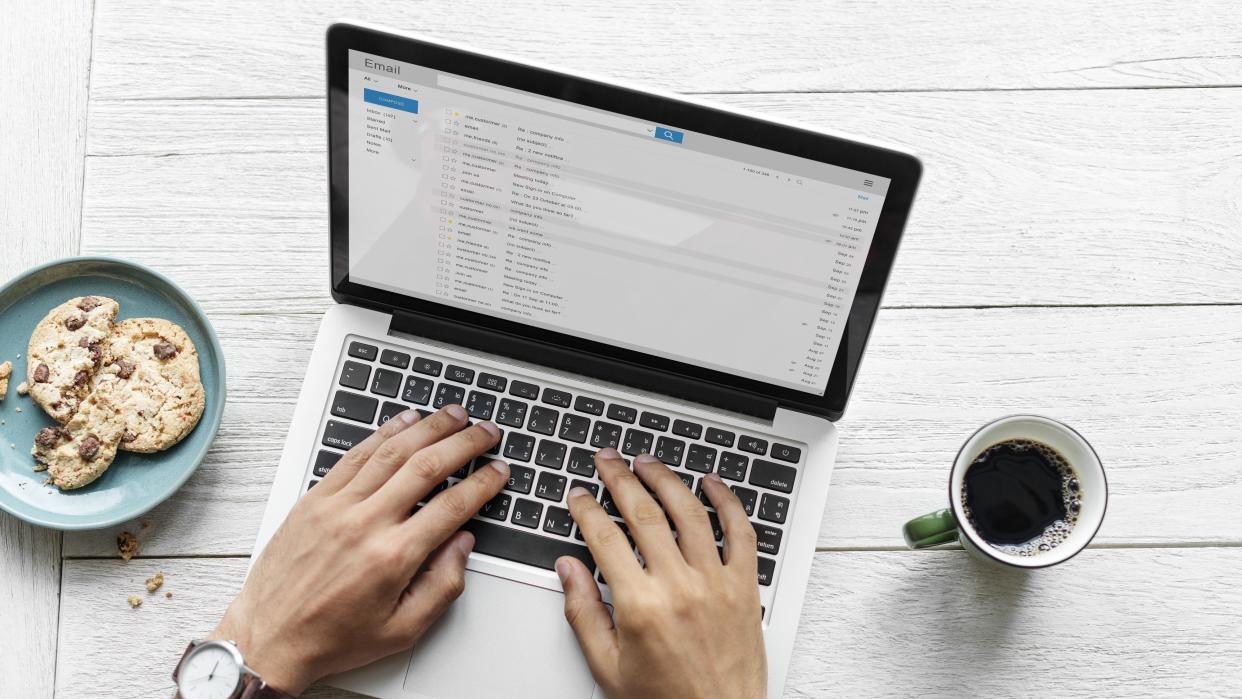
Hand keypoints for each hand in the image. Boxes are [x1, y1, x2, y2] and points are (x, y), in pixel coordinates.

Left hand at [208, 405, 507, 694]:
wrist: (267, 638)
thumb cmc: (331, 637)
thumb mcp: (401, 630)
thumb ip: (442, 587)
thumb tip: (462, 545)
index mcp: (392, 558)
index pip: (451, 506)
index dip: (482, 484)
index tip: (498, 472)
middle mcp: (365, 524)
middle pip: (426, 466)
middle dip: (464, 444)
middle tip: (486, 432)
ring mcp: (336, 506)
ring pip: (392, 451)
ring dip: (429, 427)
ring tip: (455, 414)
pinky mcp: (314, 499)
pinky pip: (355, 454)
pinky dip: (384, 433)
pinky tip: (405, 421)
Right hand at [556, 449, 766, 698]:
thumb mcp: (608, 667)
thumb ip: (583, 613)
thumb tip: (568, 569)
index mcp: (641, 606)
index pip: (604, 538)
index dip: (586, 509)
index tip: (578, 495)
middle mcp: (679, 587)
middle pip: (644, 513)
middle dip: (619, 478)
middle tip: (607, 460)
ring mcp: (716, 582)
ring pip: (689, 512)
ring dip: (666, 479)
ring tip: (648, 462)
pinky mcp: (746, 587)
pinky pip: (741, 532)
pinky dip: (727, 502)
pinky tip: (712, 484)